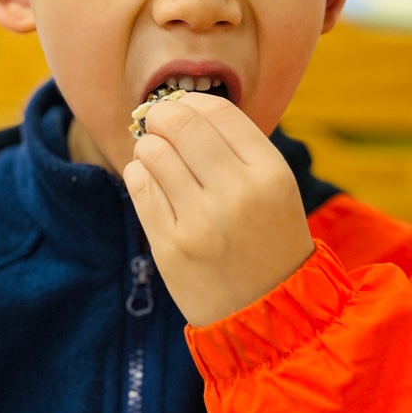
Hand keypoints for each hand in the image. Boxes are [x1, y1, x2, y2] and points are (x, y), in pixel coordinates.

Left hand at [123, 93, 315, 326]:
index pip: (217, 111)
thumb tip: (180, 105)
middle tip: (158, 126)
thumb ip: (236, 146)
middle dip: (160, 117)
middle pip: (180, 123)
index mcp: (269, 172)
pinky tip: (152, 184)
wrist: (268, 310)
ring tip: (158, 161)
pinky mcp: (172, 247)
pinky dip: (139, 175)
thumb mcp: (273, 187)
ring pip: (152, 151)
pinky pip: (138, 185)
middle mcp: (238, 193)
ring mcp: (202, 222)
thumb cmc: (266, 238)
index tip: (181, 109)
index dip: (190, 102)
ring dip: (147, 148)